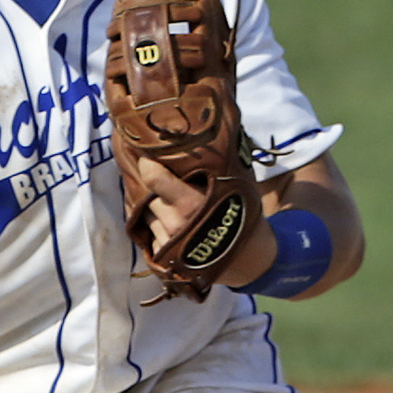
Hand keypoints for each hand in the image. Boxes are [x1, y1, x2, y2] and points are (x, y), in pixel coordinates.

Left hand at [127, 153, 276, 284]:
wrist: (248, 259)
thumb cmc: (242, 216)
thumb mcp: (235, 186)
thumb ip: (214, 166)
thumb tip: (204, 133)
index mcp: (192, 204)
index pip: (154, 179)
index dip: (147, 165)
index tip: (147, 157)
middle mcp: (175, 225)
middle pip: (148, 196)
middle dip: (153, 188)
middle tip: (162, 181)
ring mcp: (166, 244)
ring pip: (144, 215)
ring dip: (151, 207)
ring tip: (170, 203)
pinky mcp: (161, 257)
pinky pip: (148, 234)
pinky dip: (153, 225)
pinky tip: (170, 223)